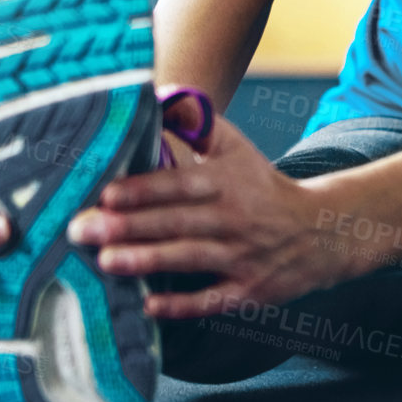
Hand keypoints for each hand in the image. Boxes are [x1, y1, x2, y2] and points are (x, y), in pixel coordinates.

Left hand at [65, 113, 343, 320]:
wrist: (319, 230)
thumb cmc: (262, 186)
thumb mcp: (237, 148)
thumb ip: (198, 123)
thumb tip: (157, 94)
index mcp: (226, 181)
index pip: (180, 183)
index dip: (143, 189)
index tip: (106, 194)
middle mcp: (233, 218)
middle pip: (176, 222)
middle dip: (127, 226)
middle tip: (81, 229)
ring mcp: (242, 256)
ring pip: (189, 258)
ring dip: (147, 261)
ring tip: (105, 262)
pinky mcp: (248, 291)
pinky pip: (212, 300)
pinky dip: (182, 305)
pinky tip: (150, 307)